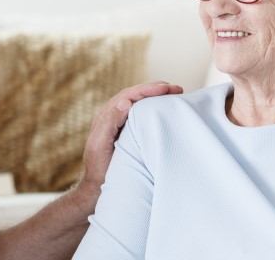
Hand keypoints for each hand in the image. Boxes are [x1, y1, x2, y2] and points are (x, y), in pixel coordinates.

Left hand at [79, 82, 182, 196]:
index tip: (165, 88)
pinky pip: (141, 113)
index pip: (129, 95)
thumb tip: (126, 101)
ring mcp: (120, 122)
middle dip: (156, 89)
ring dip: (156, 96)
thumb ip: (109, 123)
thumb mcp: (100, 145)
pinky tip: (165, 109)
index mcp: (106, 116)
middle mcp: (113, 115)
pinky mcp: (127, 130)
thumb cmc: (99, 169)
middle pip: (136, 95)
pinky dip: (154, 107)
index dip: (147, 89)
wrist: (97, 187)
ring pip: (140, 102)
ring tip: (175, 93)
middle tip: (177, 89)